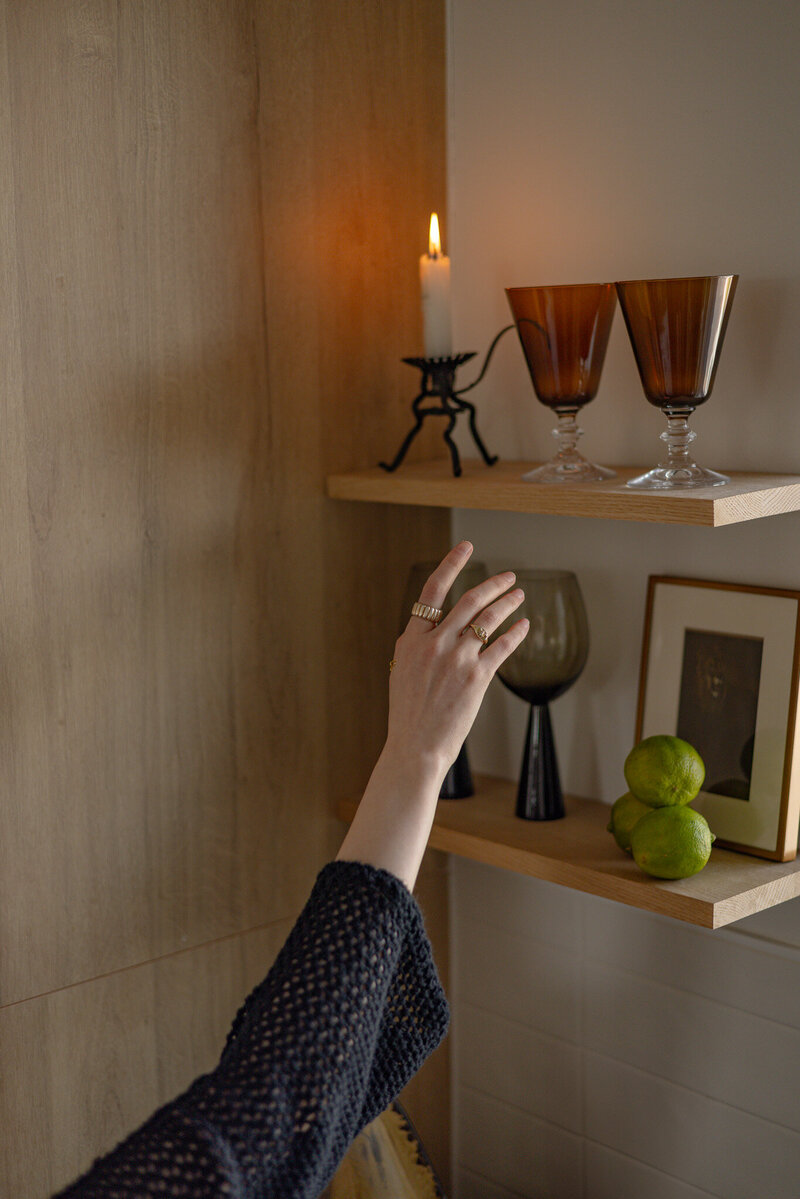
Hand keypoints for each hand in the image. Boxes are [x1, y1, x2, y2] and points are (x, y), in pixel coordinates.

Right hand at [385, 541, 528, 782]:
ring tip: (519, 594)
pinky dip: (516, 632)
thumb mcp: (404, 672)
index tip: (465, 548)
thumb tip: (433, 631)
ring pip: (487, 618)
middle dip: (493, 584)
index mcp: (411, 639)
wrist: (415, 747)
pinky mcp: (477, 677)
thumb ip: (419, 647)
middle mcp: (434, 643)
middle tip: (508, 576)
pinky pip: (502, 646)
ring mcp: (456, 659)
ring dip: (507, 602)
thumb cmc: (409, 714)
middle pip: (468, 600)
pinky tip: (524, 625)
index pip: (432, 590)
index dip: (451, 564)